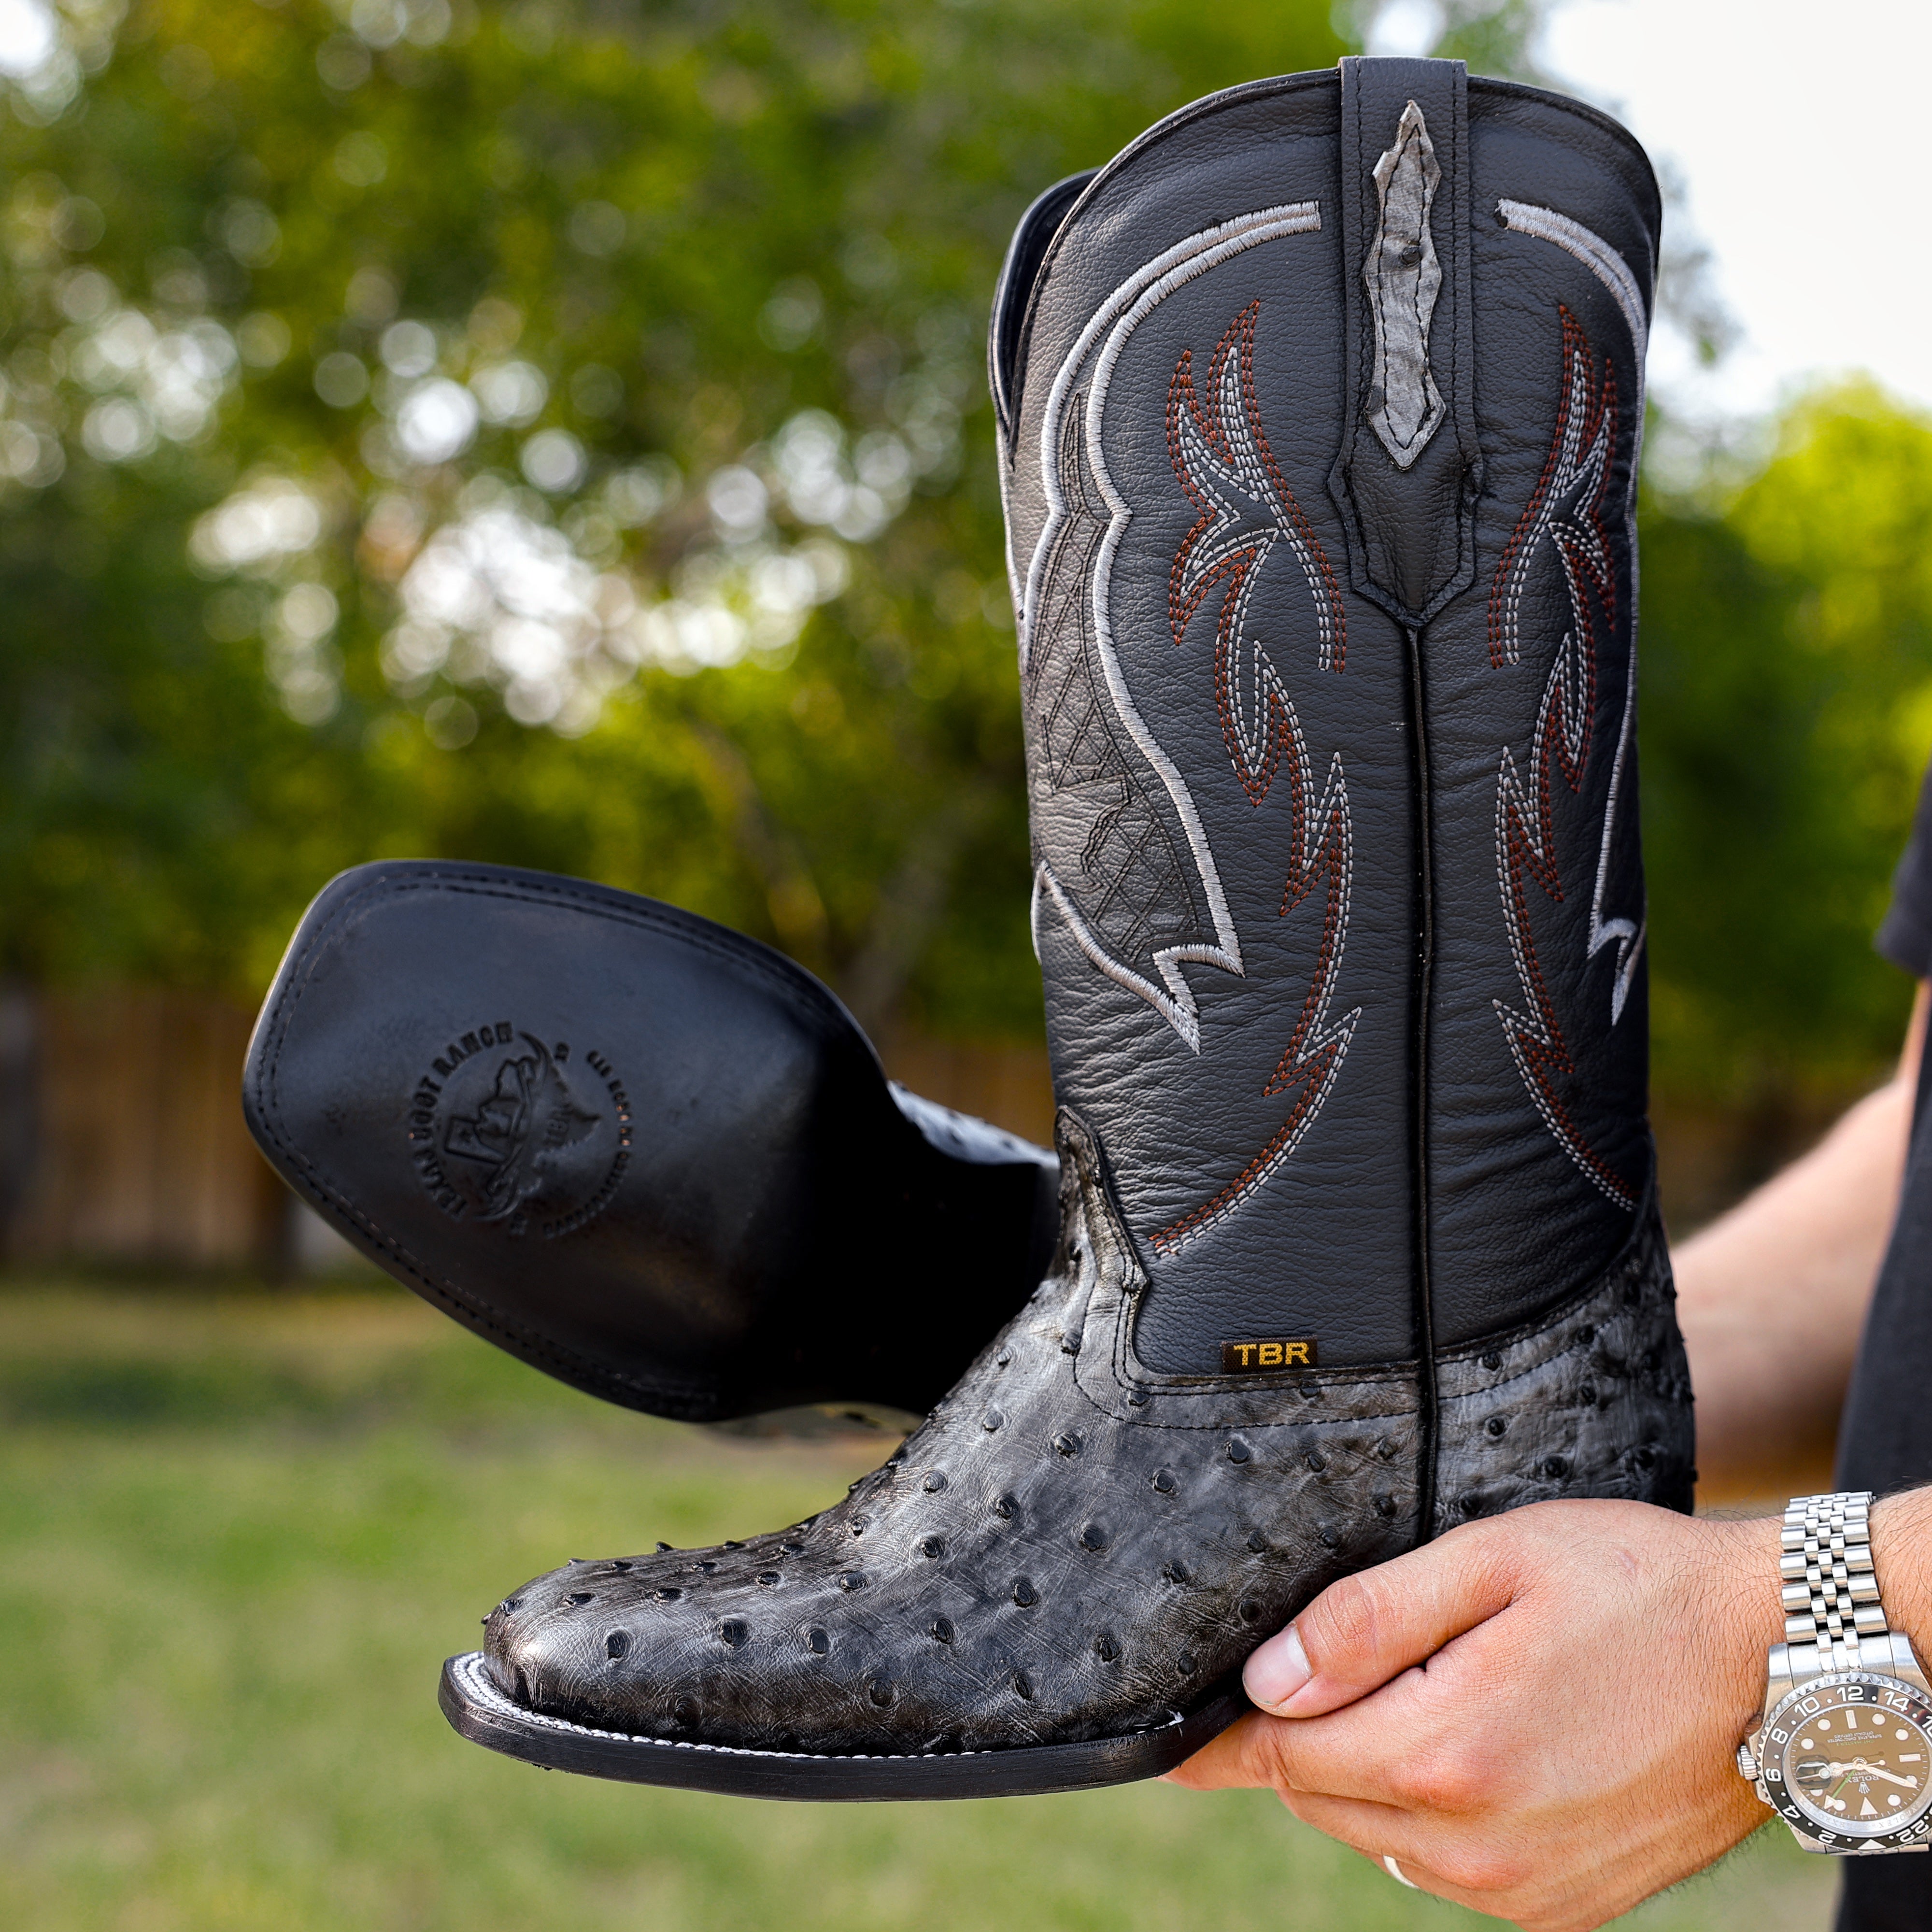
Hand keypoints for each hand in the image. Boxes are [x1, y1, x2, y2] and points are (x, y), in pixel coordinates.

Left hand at [1167, 1500, 1785, 1931]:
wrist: (1775, 1658)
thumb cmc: (1633, 1586)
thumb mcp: (1489, 1562)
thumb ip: (1365, 1621)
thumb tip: (1264, 1679)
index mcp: (1449, 1757)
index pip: (1282, 1758)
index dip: (1225, 1736)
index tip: (1180, 1728)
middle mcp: (1479, 1850)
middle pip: (1323, 1799)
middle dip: (1300, 1741)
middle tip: (1313, 1674)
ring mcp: (1526, 1894)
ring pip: (1380, 1838)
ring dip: (1367, 1775)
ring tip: (1406, 1695)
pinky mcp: (1566, 1908)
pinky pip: (1447, 1869)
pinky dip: (1429, 1813)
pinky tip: (1464, 1745)